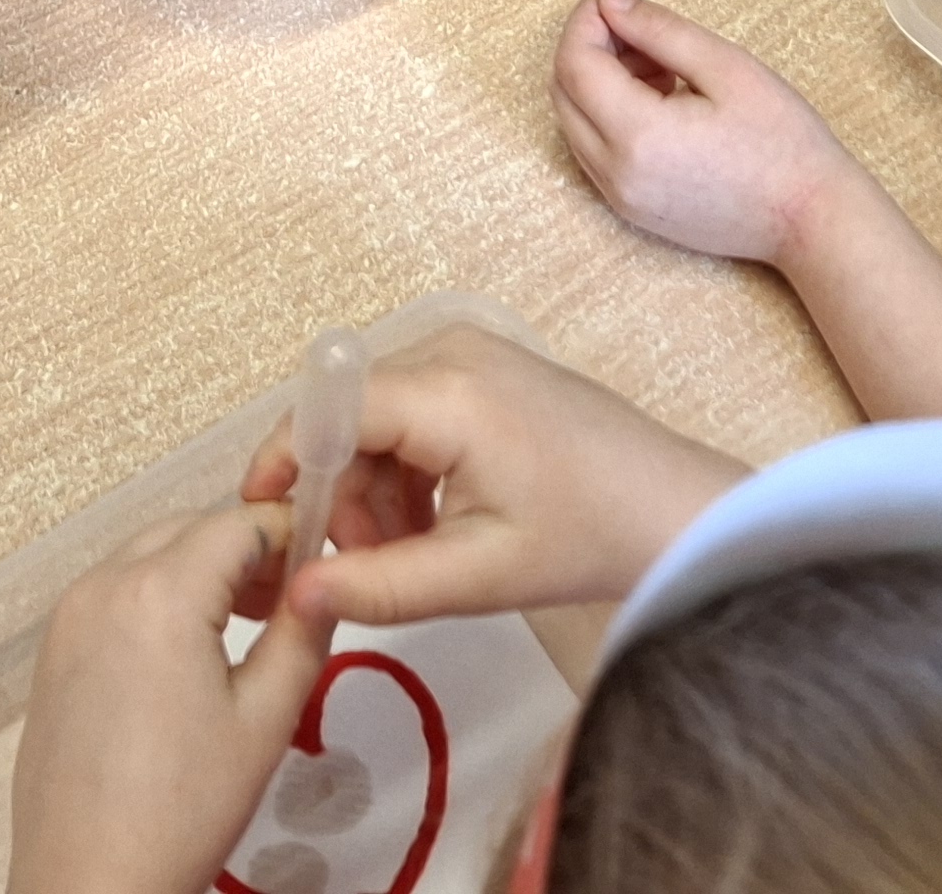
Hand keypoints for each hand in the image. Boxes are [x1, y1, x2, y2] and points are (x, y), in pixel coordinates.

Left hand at [8, 505, 331, 893]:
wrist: (89, 882)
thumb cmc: (182, 810)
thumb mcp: (265, 720)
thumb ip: (302, 633)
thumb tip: (325, 580)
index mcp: (159, 593)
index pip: (238, 522)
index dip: (287, 533)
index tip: (321, 567)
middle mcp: (103, 587)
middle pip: (188, 531)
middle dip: (242, 552)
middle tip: (287, 603)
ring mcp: (68, 619)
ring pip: (148, 558)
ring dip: (198, 574)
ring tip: (242, 631)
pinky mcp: (52, 653)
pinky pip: (114, 595)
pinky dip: (156, 601)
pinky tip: (185, 659)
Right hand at [239, 325, 743, 625]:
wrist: (677, 508)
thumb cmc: (587, 537)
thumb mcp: (480, 575)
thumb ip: (382, 586)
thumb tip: (296, 592)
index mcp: (446, 391)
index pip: (327, 412)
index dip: (284, 464)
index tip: (264, 526)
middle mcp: (448, 350)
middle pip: (347, 415)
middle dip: (339, 493)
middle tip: (367, 567)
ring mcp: (469, 352)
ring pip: (374, 416)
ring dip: (371, 489)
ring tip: (407, 557)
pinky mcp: (483, 368)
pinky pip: (409, 410)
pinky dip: (403, 470)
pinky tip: (432, 524)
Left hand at [551, 0, 861, 265]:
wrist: (813, 221)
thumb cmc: (783, 142)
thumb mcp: (726, 67)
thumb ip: (659, 29)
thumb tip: (610, 1)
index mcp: (638, 135)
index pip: (576, 63)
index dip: (586, 18)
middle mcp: (616, 174)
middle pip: (563, 93)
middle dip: (588, 46)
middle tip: (635, 22)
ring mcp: (621, 199)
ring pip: (574, 123)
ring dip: (598, 81)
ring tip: (660, 64)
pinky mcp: (633, 212)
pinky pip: (595, 152)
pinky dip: (609, 115)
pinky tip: (660, 99)